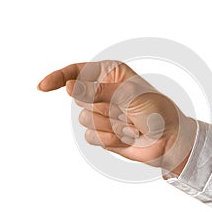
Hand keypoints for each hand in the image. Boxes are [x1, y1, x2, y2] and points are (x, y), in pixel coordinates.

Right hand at [38, 61, 196, 174]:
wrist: (168, 139)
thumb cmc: (156, 110)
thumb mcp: (129, 95)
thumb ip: (97, 91)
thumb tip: (69, 86)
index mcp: (110, 74)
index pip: (77, 72)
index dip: (59, 78)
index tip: (43, 87)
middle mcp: (102, 92)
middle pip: (79, 97)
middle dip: (102, 106)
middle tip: (125, 110)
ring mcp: (101, 113)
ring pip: (83, 119)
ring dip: (109, 124)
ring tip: (130, 125)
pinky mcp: (102, 132)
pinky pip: (90, 136)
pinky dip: (109, 138)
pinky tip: (126, 137)